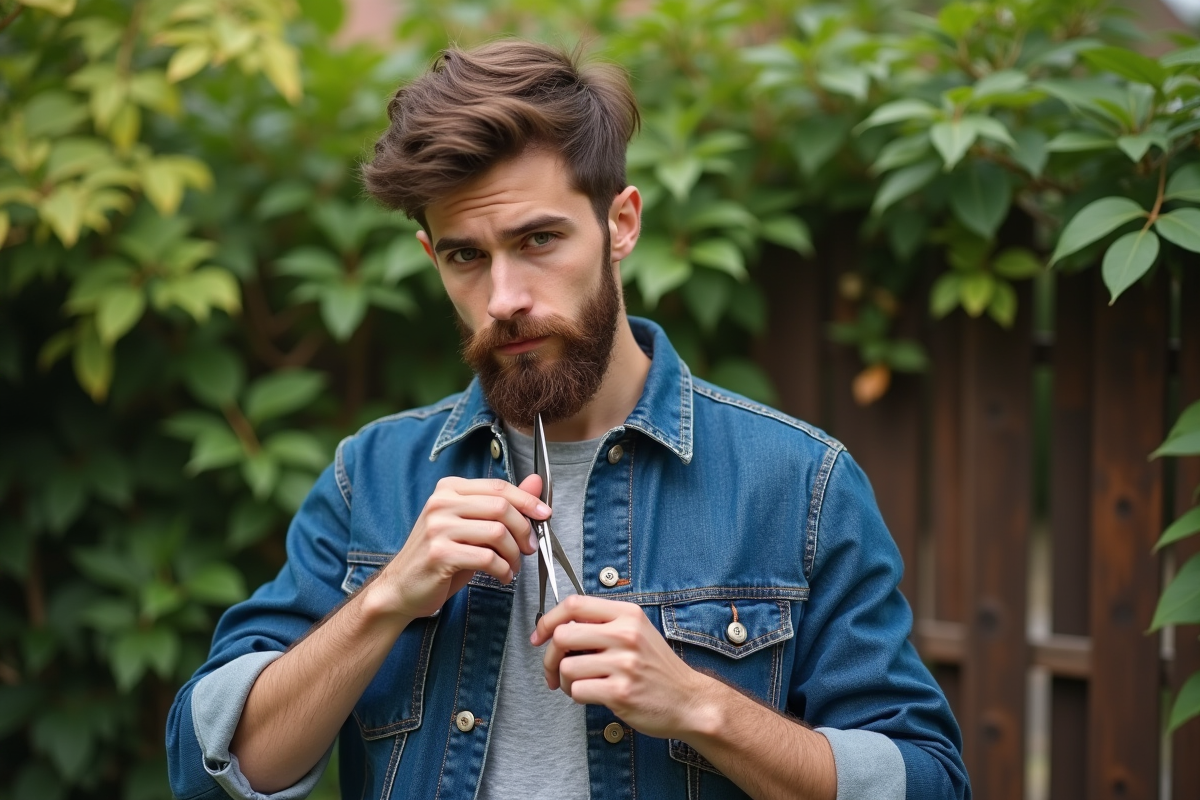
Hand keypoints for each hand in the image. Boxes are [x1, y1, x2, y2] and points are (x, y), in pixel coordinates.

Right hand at [368, 476, 547, 619]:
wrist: (402, 588)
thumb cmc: (441, 557)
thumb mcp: (472, 525)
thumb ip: (502, 504)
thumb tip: (535, 481)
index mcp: (449, 489)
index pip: (498, 487)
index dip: (527, 500)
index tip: (545, 515)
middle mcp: (441, 503)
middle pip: (501, 507)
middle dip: (524, 530)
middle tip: (530, 548)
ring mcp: (438, 527)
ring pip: (497, 532)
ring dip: (514, 554)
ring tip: (513, 566)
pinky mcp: (439, 553)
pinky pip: (487, 558)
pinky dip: (503, 569)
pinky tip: (502, 576)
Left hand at [531, 595, 705, 739]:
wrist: (688, 700)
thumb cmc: (658, 669)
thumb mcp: (637, 632)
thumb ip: (603, 624)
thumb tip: (559, 628)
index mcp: (627, 614)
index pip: (574, 604)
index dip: (548, 619)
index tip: (539, 636)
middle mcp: (625, 634)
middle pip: (563, 635)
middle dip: (549, 657)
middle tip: (553, 669)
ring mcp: (624, 663)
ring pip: (567, 666)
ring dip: (564, 681)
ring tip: (578, 685)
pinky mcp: (620, 691)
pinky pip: (577, 691)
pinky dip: (577, 696)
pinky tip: (592, 695)